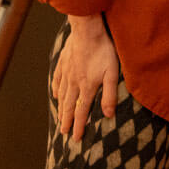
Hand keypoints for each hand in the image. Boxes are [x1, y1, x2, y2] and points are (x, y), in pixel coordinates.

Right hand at [52, 14, 119, 141]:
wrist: (87, 30)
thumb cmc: (103, 51)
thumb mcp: (112, 74)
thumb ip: (109, 95)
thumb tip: (108, 115)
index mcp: (86, 87)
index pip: (81, 112)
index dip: (79, 126)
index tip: (76, 138)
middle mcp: (74, 83)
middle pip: (69, 106)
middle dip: (67, 121)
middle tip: (64, 133)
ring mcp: (67, 72)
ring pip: (62, 95)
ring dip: (61, 109)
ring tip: (60, 118)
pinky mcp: (64, 62)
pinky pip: (58, 80)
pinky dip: (56, 90)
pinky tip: (56, 95)